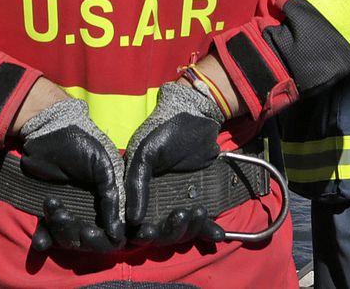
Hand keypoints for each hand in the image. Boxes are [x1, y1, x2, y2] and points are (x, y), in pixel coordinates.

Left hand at [18, 98, 125, 252]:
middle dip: (77, 232)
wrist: (47, 129)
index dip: (104, 235)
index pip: (112, 227)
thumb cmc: (80, 142)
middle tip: (65, 216)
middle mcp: (91, 206)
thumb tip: (118, 231)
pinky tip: (40, 239)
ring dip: (59, 228)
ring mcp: (70, 208)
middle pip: (88, 236)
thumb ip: (113, 195)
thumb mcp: (103, 166)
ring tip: (53, 207)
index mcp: (109, 195)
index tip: (92, 233)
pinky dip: (44, 238)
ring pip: (68, 234)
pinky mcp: (50, 209)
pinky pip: (49, 232)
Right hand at [123, 81, 225, 244]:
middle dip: (168, 230)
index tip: (147, 232)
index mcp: (138, 189)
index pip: (135, 221)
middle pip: (159, 230)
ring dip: (189, 227)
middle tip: (179, 216)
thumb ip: (137, 181)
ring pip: (180, 228)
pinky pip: (200, 223)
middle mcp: (155, 199)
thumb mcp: (147, 152)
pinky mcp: (195, 200)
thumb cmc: (167, 130)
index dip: (140, 231)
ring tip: (198, 212)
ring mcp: (176, 201)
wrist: (197, 117)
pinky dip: (208, 230)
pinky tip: (217, 233)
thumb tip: (133, 218)